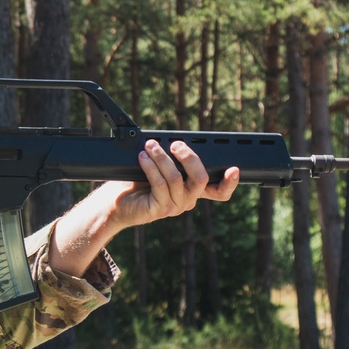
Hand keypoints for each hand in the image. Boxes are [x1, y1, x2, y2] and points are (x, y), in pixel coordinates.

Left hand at [48, 139, 237, 275]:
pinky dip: (151, 167)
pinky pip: (159, 184)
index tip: (234, 169)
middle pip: (201, 178)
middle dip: (189, 157)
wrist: (115, 201)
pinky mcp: (159, 209)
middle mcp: (187, 200)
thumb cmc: (137, 181)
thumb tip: (176, 139)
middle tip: (175, 143)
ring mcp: (174, 207)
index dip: (230, 183)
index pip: (219, 192)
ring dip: (162, 158)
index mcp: (192, 190)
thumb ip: (173, 158)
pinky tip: (143, 157)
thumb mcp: (160, 166)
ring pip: (177, 178)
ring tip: (149, 146)